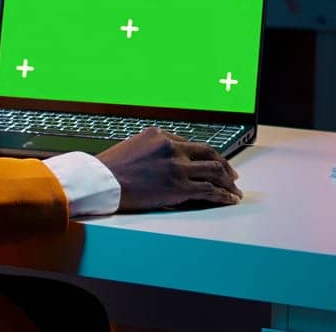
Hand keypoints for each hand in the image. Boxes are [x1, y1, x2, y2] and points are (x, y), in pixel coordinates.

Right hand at [97, 127, 242, 211]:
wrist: (101, 181)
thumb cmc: (110, 168)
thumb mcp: (133, 147)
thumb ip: (153, 150)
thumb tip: (165, 160)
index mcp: (161, 135)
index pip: (190, 144)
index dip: (204, 155)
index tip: (211, 162)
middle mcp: (173, 147)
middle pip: (208, 152)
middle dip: (224, 164)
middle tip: (232, 174)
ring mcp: (177, 166)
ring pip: (214, 170)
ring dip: (228, 180)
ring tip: (234, 189)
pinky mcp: (179, 187)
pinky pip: (209, 190)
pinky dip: (223, 195)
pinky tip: (229, 199)